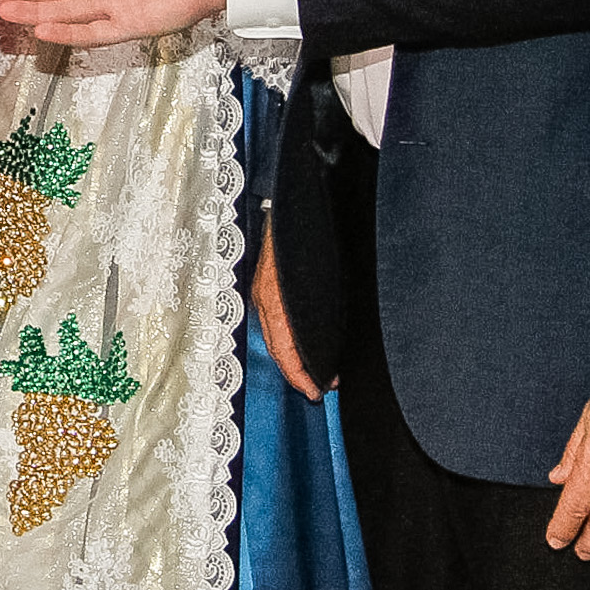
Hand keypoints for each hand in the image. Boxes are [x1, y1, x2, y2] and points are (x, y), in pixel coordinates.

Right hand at [248, 222, 322, 400]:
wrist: (298, 198)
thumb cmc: (314, 236)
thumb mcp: (326, 282)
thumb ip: (322, 315)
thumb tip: (327, 346)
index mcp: (277, 300)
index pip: (285, 350)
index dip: (301, 375)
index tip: (317, 391)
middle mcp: (264, 297)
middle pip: (275, 347)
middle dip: (295, 372)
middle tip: (317, 388)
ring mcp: (262, 289)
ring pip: (272, 334)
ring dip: (290, 356)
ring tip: (312, 370)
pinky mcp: (265, 282)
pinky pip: (272, 319)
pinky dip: (285, 337)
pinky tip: (300, 340)